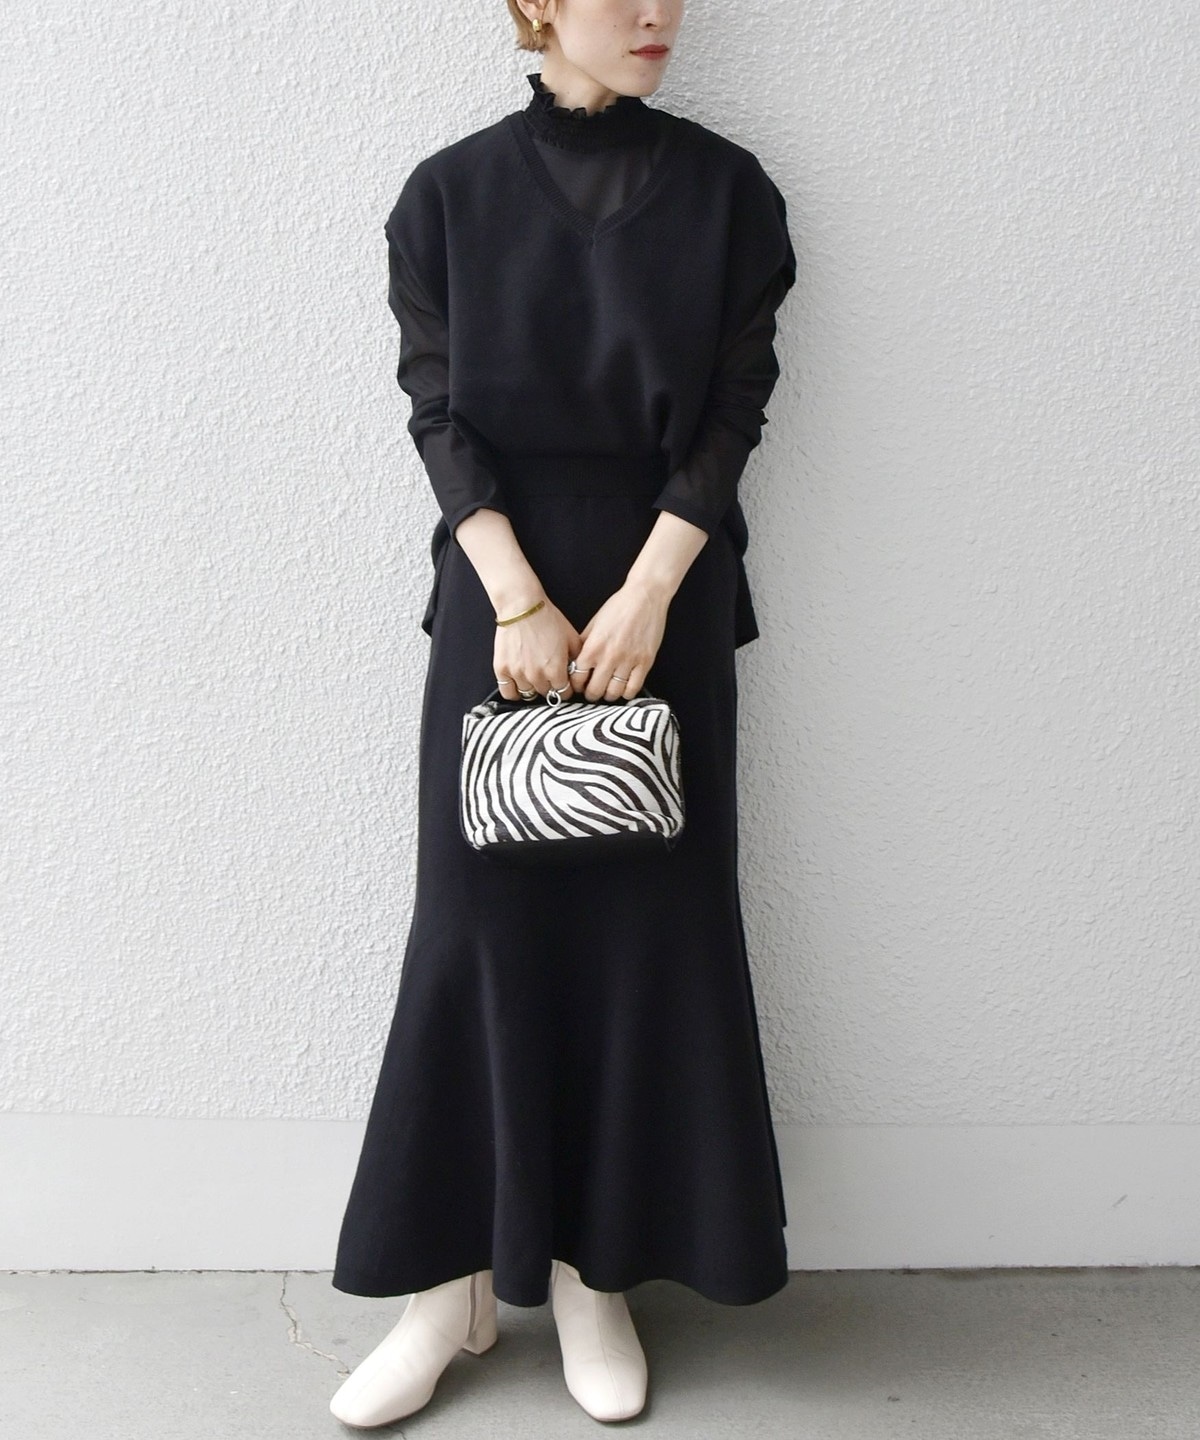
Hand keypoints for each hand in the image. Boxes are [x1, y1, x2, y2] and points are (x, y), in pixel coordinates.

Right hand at [494, 595, 581, 702]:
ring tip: (534, 676)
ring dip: (533, 687)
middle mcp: (537, 676)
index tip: (563, 684)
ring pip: (528, 694)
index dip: (565, 689)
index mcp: (556, 670)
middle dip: (550, 686)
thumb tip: (576, 672)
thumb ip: (576, 659)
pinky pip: (508, 692)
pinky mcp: (502, 669)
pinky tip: (518, 685)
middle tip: (548, 675)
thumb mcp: (572, 638)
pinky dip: (514, 692)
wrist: (522, 607)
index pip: (564, 693)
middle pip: (546, 694)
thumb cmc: (546, 618)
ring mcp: (518, 674)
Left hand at [571, 579, 668, 701]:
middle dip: (590, 694)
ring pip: (614, 693)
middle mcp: (609, 657)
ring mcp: (628, 661)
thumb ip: (584, 644)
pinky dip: (627, 693)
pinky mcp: (645, 662)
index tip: (579, 685)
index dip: (576, 685)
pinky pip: (634, 688)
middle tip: (592, 692)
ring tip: (607, 691)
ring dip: (608, 695)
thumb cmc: (619, 606)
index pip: (578, 678)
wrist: (645, 597)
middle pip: (594, 690)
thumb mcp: (594, 623)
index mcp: (593, 647)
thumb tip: (576, 661)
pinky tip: (624, 688)